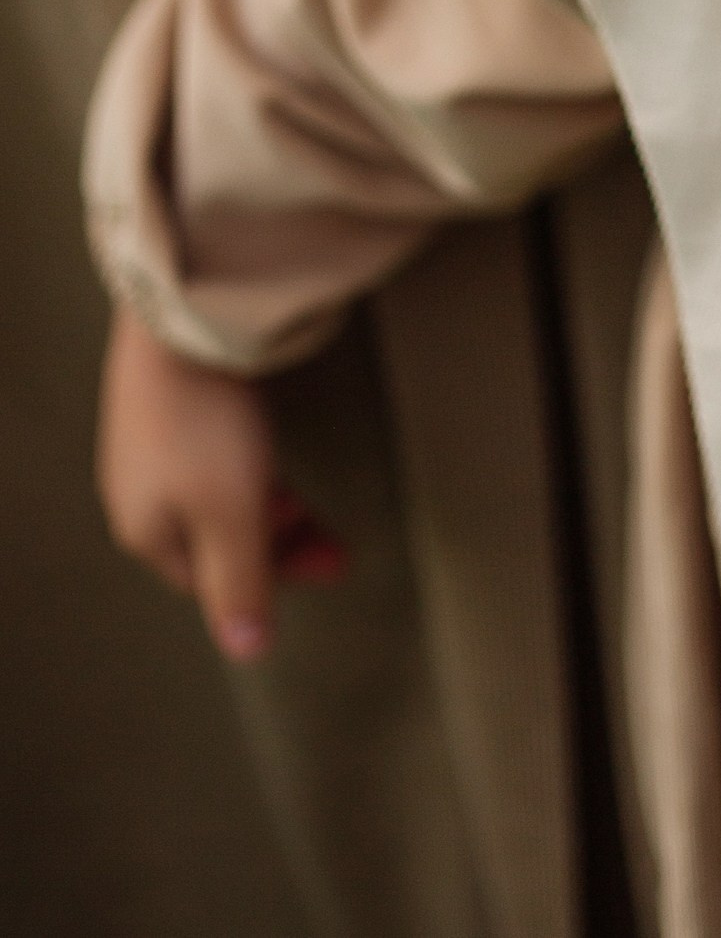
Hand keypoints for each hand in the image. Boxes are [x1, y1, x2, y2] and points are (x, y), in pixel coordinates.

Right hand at [97, 304, 345, 660]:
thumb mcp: (231, 513)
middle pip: (216, 539)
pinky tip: (266, 446)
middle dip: (279, 545)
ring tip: (305, 502)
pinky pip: (211, 453)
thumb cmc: (207, 418)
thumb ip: (240, 583)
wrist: (183, 314)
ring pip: (216, 495)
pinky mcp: (170, 396)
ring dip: (267, 506)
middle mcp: (138, 490)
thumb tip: (246, 651)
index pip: (212, 583)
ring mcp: (150, 441)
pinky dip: (247, 465)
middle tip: (338, 543)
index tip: (333, 565)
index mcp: (144, 528)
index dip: (272, 582)